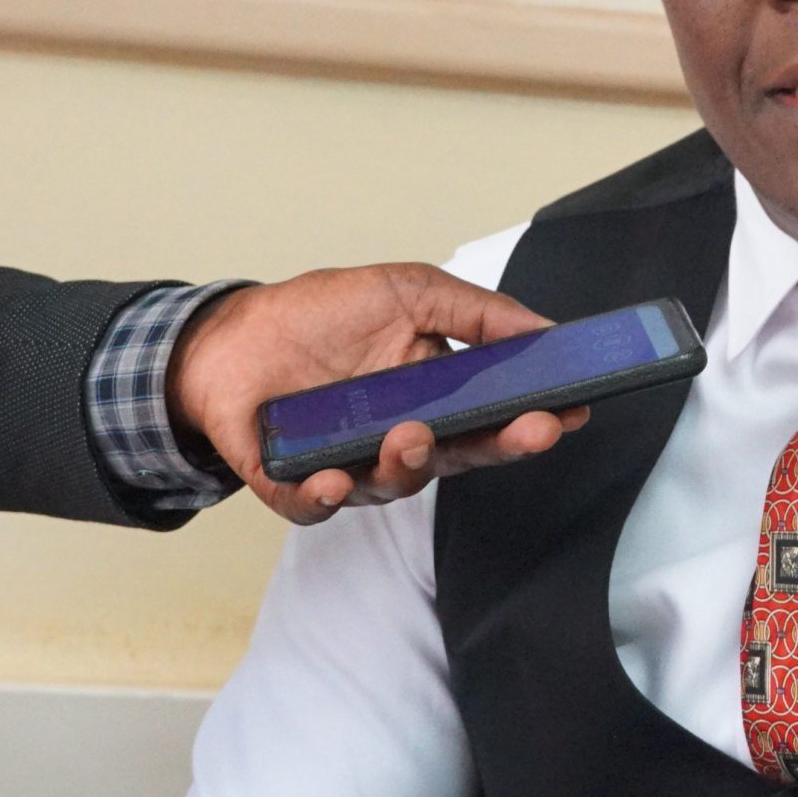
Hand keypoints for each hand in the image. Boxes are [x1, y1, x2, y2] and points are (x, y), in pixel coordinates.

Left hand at [167, 263, 586, 523]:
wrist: (229, 334)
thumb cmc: (318, 314)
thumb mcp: (407, 291)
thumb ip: (477, 310)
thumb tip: (543, 328)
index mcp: (435, 398)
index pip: (496, 419)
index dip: (532, 420)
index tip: (568, 411)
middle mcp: (402, 438)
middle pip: (463, 458)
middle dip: (501, 447)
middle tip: (530, 430)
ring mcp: (352, 464)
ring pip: (395, 484)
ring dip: (408, 465)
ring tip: (410, 436)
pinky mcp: (295, 483)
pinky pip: (315, 505)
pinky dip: (323, 498)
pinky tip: (331, 480)